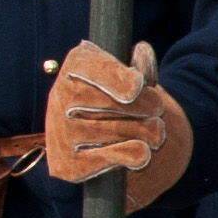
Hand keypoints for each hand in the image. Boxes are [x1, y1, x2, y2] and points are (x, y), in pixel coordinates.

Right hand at [45, 39, 193, 208]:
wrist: (104, 143)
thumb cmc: (123, 100)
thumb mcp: (135, 78)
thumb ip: (142, 67)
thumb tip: (142, 53)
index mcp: (74, 68)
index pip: (91, 68)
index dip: (116, 78)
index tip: (138, 85)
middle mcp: (59, 99)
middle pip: (110, 102)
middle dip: (146, 106)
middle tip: (157, 109)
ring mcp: (60, 133)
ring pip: (118, 131)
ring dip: (149, 131)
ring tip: (155, 130)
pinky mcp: (66, 164)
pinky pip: (113, 158)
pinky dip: (136, 154)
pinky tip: (142, 151)